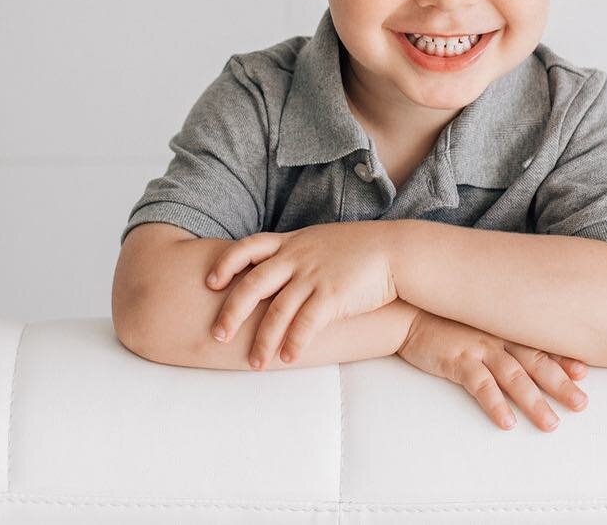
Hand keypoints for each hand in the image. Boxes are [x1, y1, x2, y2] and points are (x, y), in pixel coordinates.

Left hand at [205, 222, 397, 368]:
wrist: (396, 250)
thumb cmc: (360, 250)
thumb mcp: (321, 242)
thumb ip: (297, 254)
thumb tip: (277, 272)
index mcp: (292, 243)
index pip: (247, 248)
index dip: (225, 264)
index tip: (210, 283)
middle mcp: (297, 258)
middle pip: (252, 284)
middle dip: (231, 312)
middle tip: (217, 335)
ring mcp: (314, 276)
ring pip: (277, 311)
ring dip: (263, 340)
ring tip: (254, 363)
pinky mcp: (333, 295)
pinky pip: (306, 323)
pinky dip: (294, 343)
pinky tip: (288, 359)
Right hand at [396, 308, 589, 431]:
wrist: (405, 310)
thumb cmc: (441, 317)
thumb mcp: (475, 320)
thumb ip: (498, 331)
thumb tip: (522, 348)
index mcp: (504, 327)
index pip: (541, 344)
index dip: (564, 359)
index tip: (585, 373)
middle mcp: (497, 337)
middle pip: (536, 363)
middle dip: (561, 384)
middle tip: (582, 404)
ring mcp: (478, 348)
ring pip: (514, 377)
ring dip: (534, 401)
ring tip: (550, 424)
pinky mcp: (457, 360)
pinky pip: (480, 385)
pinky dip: (495, 404)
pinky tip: (506, 422)